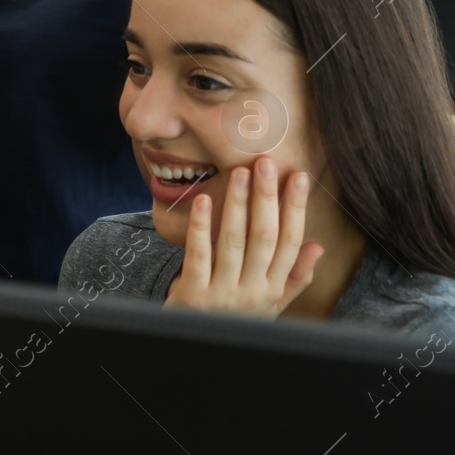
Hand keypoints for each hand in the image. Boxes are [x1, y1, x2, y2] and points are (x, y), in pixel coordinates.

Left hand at [164, 157, 324, 316]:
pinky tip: (204, 201)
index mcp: (273, 290)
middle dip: (267, 198)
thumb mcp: (268, 304)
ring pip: (234, 242)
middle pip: (265, 238)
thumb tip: (317, 247)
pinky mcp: (194, 295)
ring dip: (238, 204)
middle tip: (265, 163)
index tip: (298, 176)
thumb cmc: (232, 319)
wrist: (194, 347)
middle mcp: (253, 292)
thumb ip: (292, 278)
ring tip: (239, 172)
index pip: (290, 243)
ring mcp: (224, 294)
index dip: (294, 208)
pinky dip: (201, 227)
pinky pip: (199, 255)